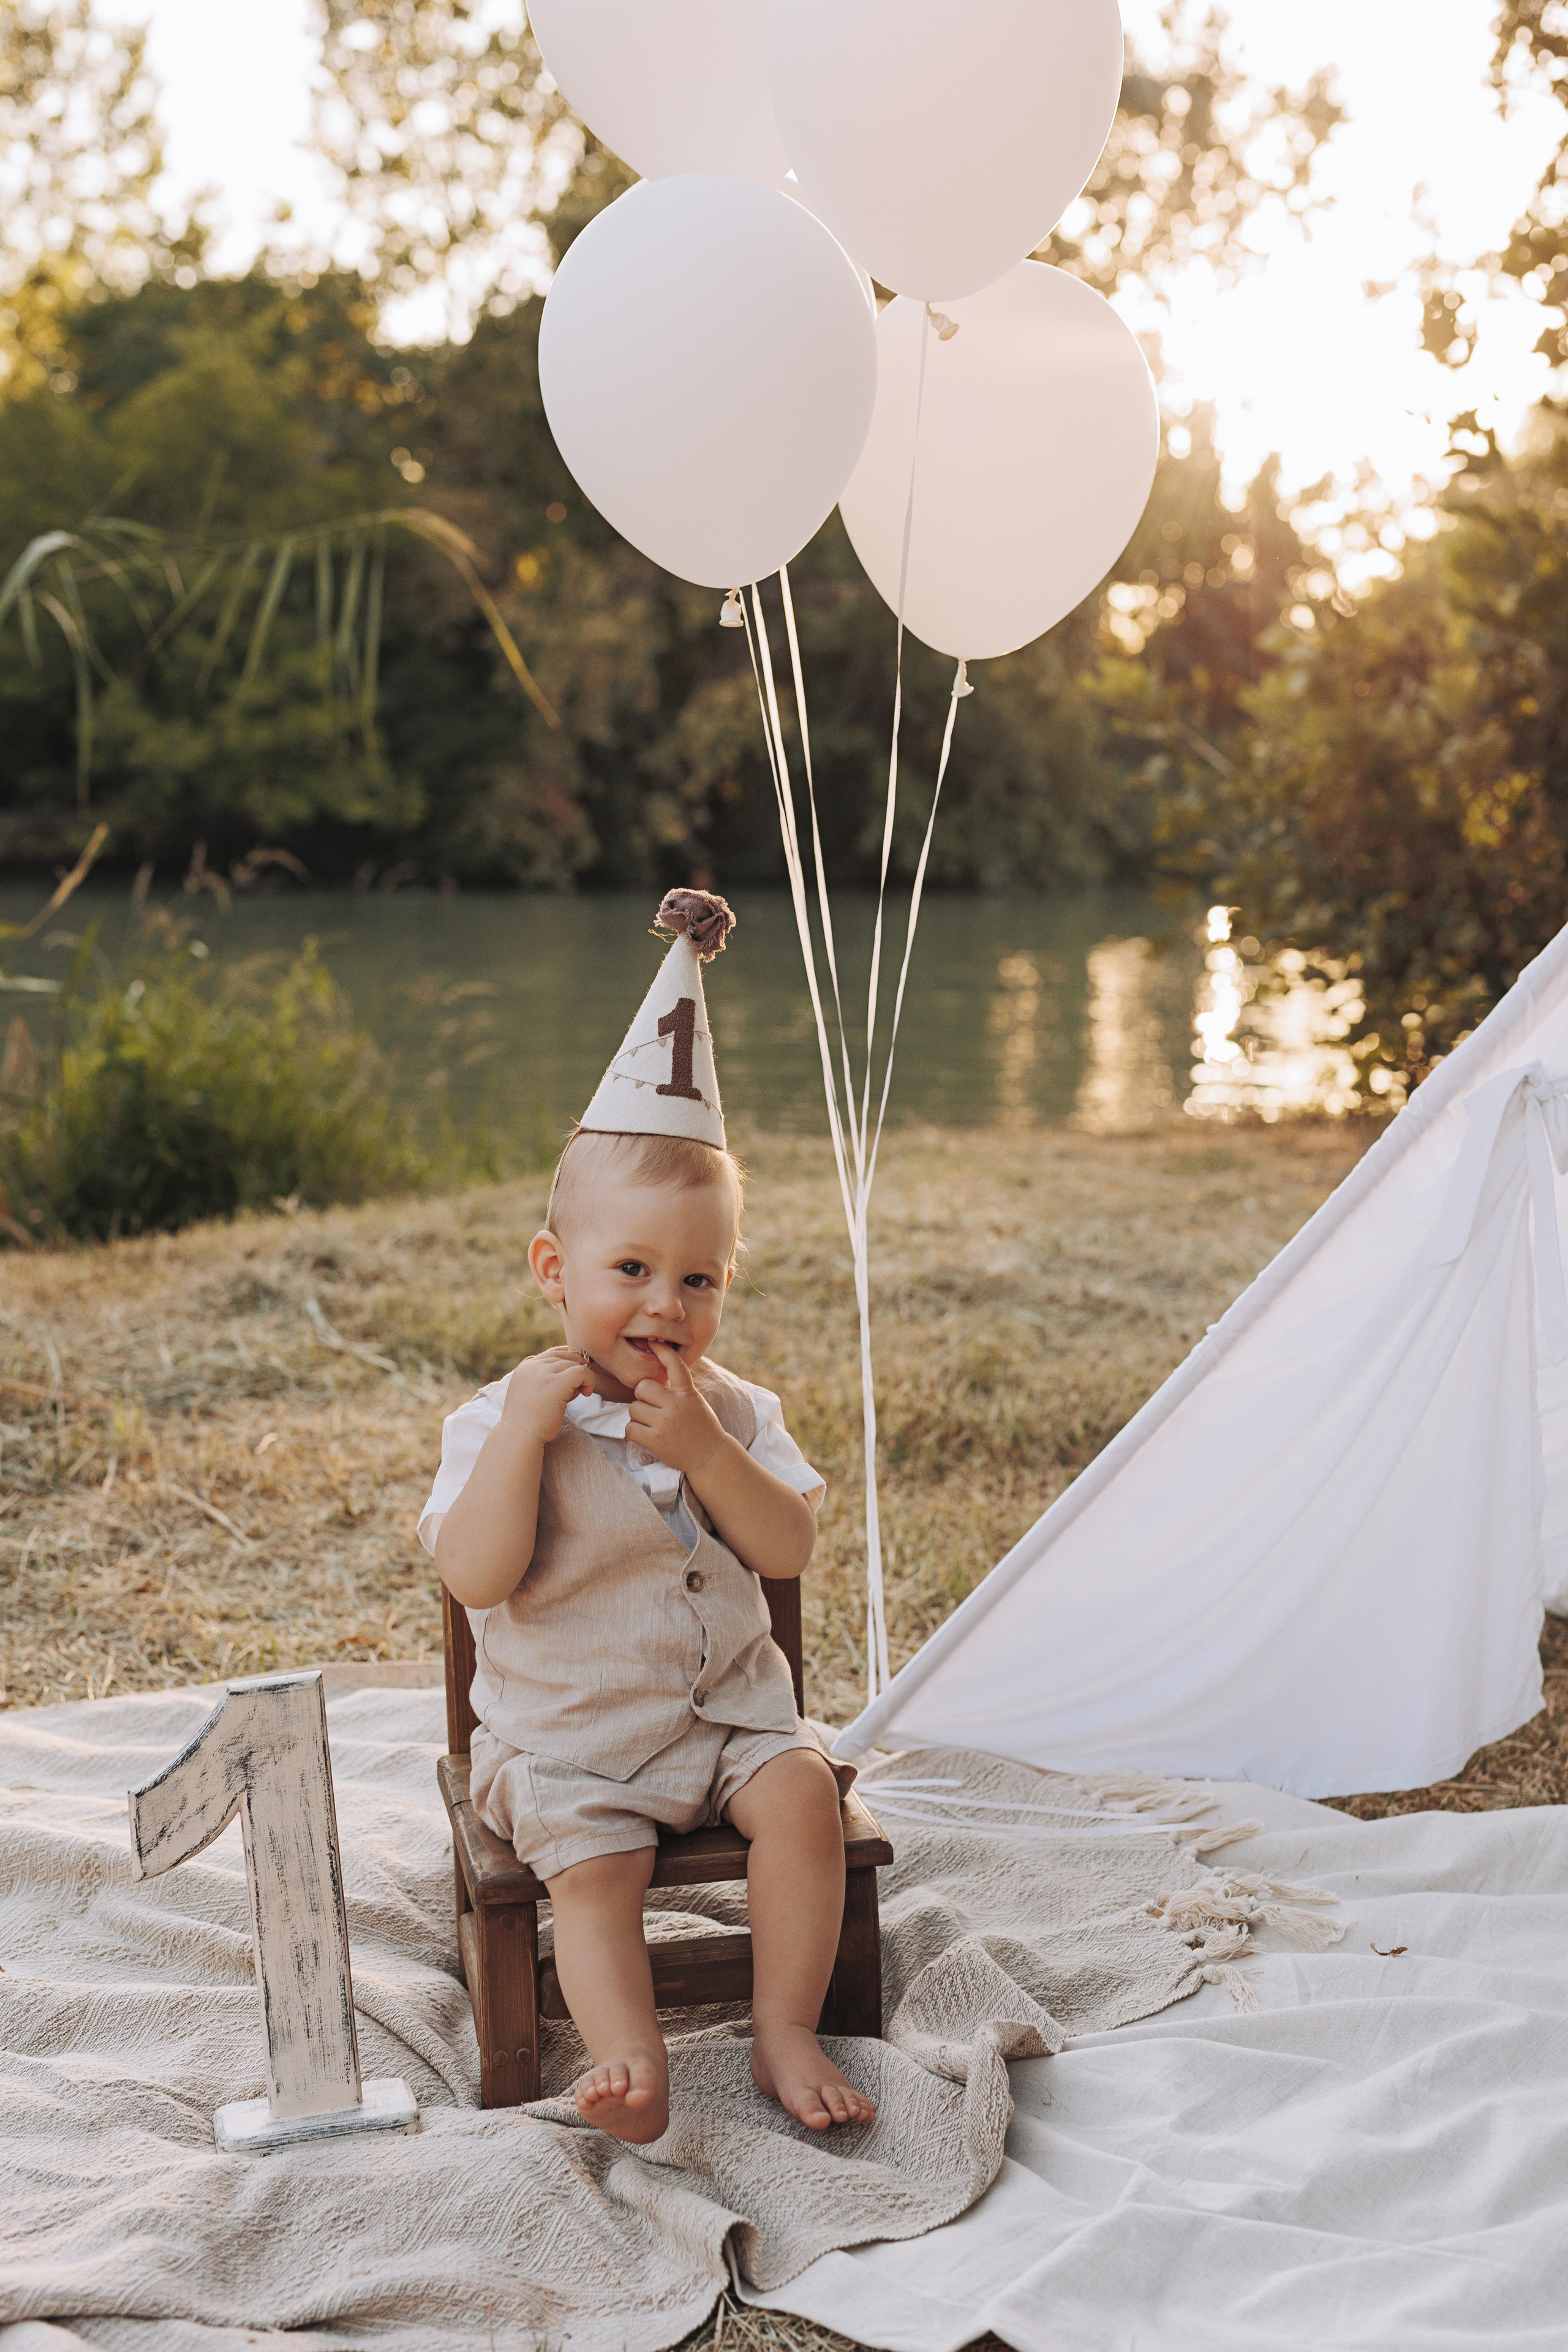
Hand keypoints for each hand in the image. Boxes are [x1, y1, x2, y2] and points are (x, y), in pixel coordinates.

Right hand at [500, 1346, 592, 1444]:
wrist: (520, 1435)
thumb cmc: (528, 1421)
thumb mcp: (529, 1392)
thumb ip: (542, 1379)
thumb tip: (570, 1370)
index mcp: (525, 1367)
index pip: (552, 1353)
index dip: (567, 1361)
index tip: (574, 1375)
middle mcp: (533, 1365)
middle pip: (564, 1357)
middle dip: (572, 1371)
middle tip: (574, 1390)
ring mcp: (544, 1372)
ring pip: (574, 1364)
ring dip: (579, 1379)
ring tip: (571, 1397)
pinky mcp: (557, 1382)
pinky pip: (582, 1372)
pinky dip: (589, 1380)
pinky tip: (586, 1393)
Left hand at [627, 1341, 727, 1477]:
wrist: (710, 1455)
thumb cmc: (701, 1426)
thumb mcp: (694, 1401)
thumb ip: (678, 1388)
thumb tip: (655, 1374)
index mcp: (687, 1392)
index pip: (675, 1365)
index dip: (663, 1351)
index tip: (653, 1342)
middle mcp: (676, 1404)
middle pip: (642, 1388)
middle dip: (643, 1397)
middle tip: (653, 1408)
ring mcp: (664, 1423)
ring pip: (634, 1408)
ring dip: (639, 1416)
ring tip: (654, 1424)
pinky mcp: (655, 1440)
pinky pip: (630, 1428)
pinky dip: (635, 1431)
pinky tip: (647, 1435)